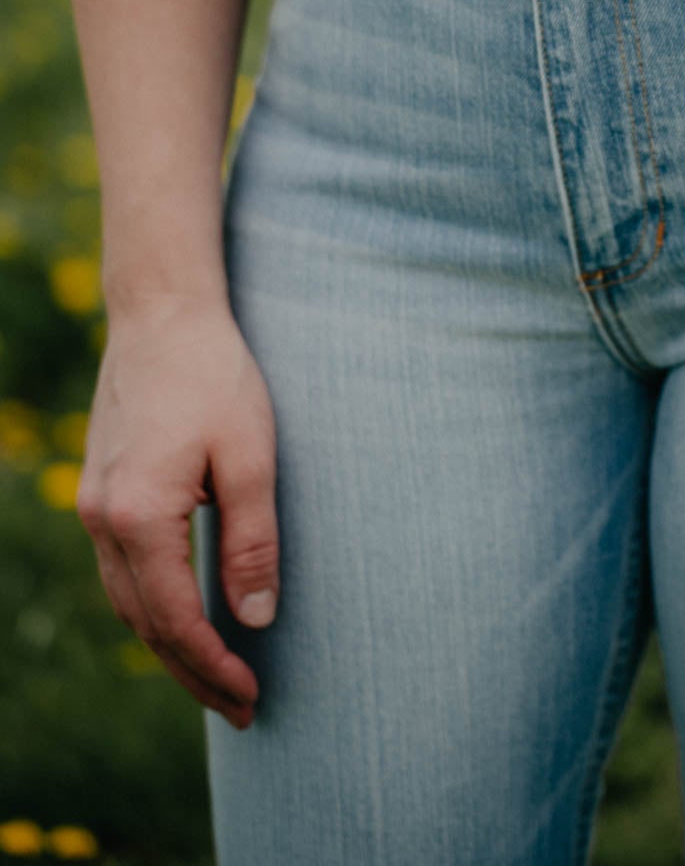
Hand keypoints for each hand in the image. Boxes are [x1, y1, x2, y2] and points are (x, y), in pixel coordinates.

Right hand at [76, 293, 277, 728]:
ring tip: (216, 675)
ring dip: (169, 644)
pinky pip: (122, 570)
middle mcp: (102, 520)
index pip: (174, 621)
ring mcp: (93, 504)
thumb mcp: (250, 456)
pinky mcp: (101, 488)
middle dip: (192, 672)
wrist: (162, 311)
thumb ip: (252, 542)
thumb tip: (255, 620)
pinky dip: (151, 605)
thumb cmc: (215, 375)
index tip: (250, 698)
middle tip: (240, 708)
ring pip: (127, 601)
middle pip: (144, 624)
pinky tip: (183, 614)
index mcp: (138, 517)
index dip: (213, 667)